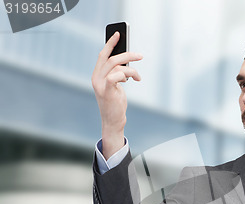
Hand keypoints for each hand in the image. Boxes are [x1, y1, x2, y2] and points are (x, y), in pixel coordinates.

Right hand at [91, 31, 142, 158]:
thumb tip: (127, 60)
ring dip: (132, 70)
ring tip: (138, 77)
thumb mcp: (116, 85)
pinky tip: (133, 80)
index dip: (110, 43)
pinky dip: (126, 75)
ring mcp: (99, 84)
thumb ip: (117, 73)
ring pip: (117, 66)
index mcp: (97, 74)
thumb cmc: (115, 102)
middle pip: (111, 58)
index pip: (102, 55)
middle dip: (127, 54)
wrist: (113, 120)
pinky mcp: (106, 91)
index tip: (119, 34)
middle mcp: (96, 77)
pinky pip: (116, 76)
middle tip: (140, 56)